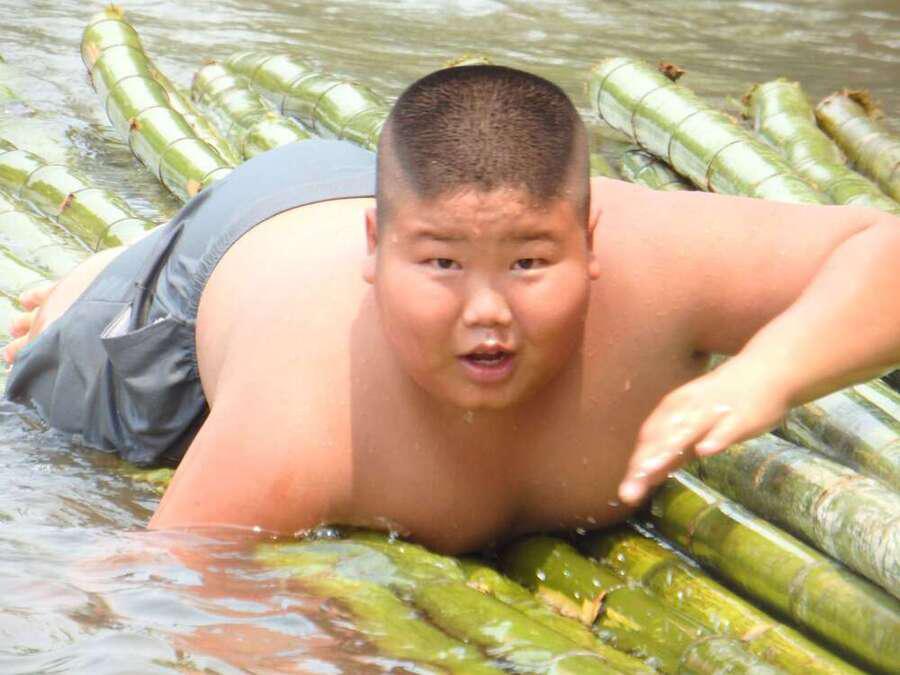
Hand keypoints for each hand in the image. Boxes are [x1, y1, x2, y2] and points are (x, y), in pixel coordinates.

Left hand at [618, 358, 790, 504]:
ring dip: (667, 449)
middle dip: (644, 464)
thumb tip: (645, 476)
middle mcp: (688, 410)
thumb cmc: (726, 403)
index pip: (649, 439)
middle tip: (627, 493)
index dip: (637, 464)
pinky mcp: (740, 416)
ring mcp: (713, 412)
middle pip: (661, 438)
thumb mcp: (694, 426)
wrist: (767, 370)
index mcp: (674, 410)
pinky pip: (726, 428)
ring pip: (687, 431)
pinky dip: (714, 438)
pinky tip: (704, 451)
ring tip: (648, 471)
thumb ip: (672, 451)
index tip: (625, 493)